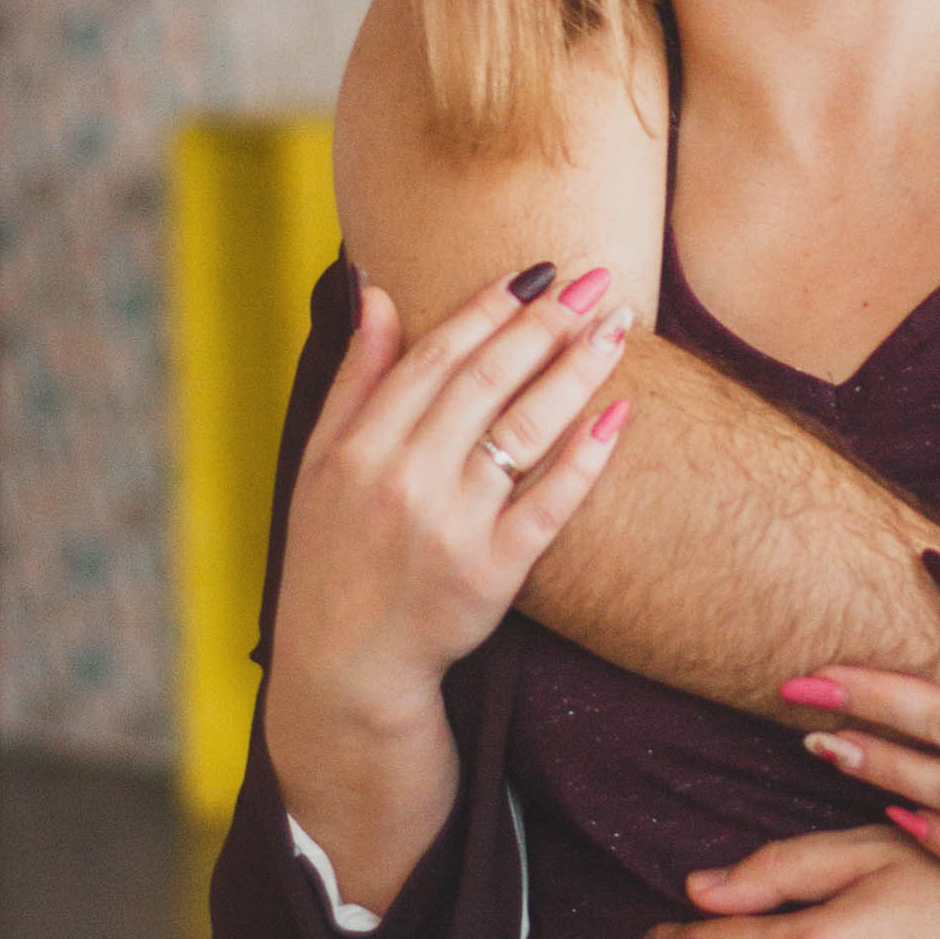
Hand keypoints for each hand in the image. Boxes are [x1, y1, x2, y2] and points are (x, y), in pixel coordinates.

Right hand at [265, 261, 632, 902]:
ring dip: (574, 370)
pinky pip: (550, 504)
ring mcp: (451, 526)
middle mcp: (404, 478)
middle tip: (595, 279)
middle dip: (545, 323)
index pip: (435, 358)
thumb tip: (375, 290)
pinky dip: (584, 456)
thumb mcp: (320, 464)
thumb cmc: (333, 556)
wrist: (345, 667)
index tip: (535, 271)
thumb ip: (356, 378)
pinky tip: (619, 413)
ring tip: (616, 327)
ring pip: (524, 429)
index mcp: (359, 446)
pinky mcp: (492, 573)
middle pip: (486, 381)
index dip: (488, 308)